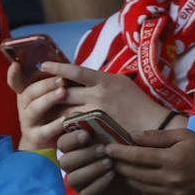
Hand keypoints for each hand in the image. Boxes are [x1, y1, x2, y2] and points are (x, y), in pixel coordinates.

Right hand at [9, 61, 70, 149]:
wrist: (45, 146)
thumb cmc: (51, 116)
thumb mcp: (49, 98)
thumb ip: (52, 84)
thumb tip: (63, 65)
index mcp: (26, 96)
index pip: (15, 83)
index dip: (13, 74)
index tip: (16, 65)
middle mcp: (24, 108)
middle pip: (28, 93)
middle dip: (45, 84)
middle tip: (61, 79)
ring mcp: (28, 123)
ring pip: (34, 109)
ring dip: (49, 99)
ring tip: (63, 92)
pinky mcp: (36, 138)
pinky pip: (44, 131)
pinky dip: (55, 125)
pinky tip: (66, 119)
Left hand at [43, 62, 171, 133]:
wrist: (155, 126)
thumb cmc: (138, 103)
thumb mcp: (120, 83)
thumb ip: (100, 79)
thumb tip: (78, 76)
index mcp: (105, 80)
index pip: (75, 70)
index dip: (57, 67)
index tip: (43, 65)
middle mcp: (99, 94)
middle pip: (64, 92)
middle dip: (51, 93)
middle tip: (39, 94)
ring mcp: (97, 113)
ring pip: (65, 111)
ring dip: (55, 112)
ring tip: (45, 113)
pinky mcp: (97, 129)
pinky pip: (73, 127)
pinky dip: (65, 127)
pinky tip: (59, 127)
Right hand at [57, 127, 141, 194]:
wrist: (133, 176)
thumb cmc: (119, 152)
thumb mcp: (112, 137)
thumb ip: (97, 126)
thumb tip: (79, 114)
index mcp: (74, 148)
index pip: (62, 143)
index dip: (71, 139)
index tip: (86, 135)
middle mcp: (71, 165)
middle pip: (65, 161)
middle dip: (84, 155)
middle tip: (103, 150)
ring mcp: (77, 182)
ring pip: (73, 178)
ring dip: (92, 169)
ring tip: (110, 163)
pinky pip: (86, 192)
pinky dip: (99, 183)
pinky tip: (111, 175)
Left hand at [105, 129, 194, 194]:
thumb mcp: (183, 135)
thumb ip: (156, 137)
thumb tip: (132, 136)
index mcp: (172, 159)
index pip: (137, 156)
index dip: (119, 152)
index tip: (107, 148)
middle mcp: (171, 179)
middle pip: (135, 174)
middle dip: (120, 165)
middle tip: (111, 159)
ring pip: (140, 188)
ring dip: (129, 179)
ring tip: (123, 170)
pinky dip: (143, 192)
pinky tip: (141, 183)